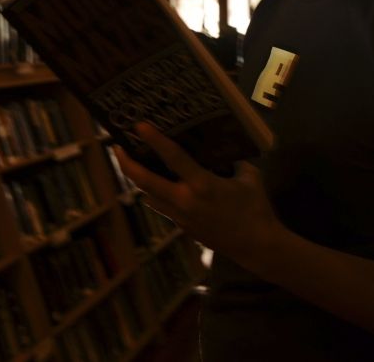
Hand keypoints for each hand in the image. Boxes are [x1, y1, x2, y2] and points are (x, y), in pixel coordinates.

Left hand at [113, 123, 284, 268]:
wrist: (256, 246)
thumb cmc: (256, 208)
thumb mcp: (249, 177)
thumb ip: (232, 161)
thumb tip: (220, 148)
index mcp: (202, 185)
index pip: (173, 157)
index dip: (154, 140)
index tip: (138, 126)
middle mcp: (185, 200)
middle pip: (145, 181)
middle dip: (127, 163)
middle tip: (117, 146)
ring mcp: (181, 216)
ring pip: (148, 196)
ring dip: (137, 180)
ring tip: (131, 162)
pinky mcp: (183, 227)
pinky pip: (161, 207)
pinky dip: (154, 193)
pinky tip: (156, 185)